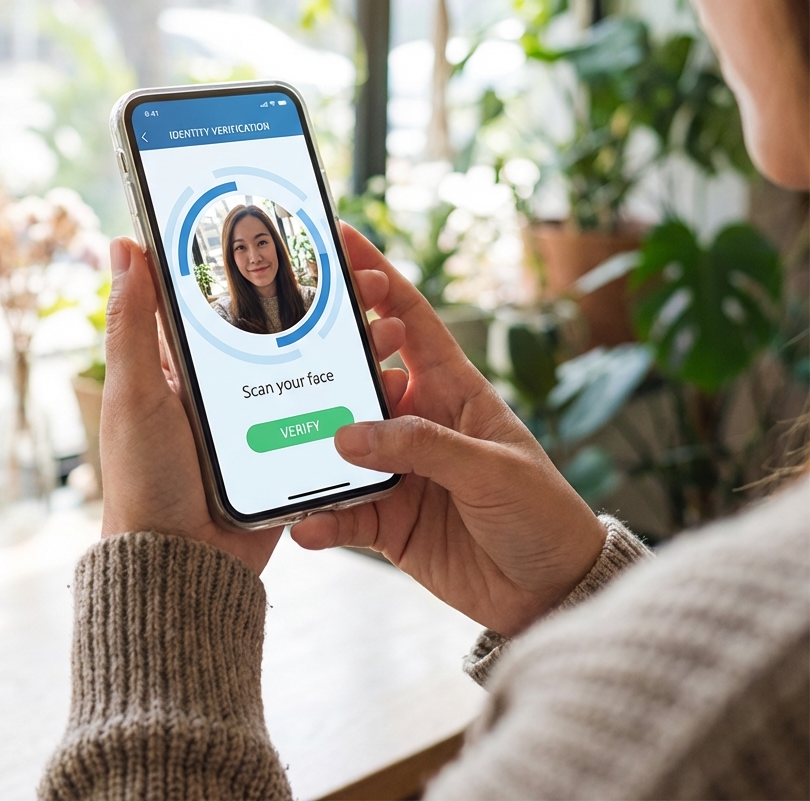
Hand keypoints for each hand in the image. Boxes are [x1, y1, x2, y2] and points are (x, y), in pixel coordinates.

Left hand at [97, 236, 406, 575]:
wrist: (184, 565)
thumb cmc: (147, 478)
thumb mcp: (136, 393)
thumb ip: (131, 323)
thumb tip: (122, 245)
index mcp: (188, 362)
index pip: (231, 298)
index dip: (269, 265)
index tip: (309, 237)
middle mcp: (229, 383)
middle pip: (285, 327)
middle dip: (330, 298)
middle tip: (368, 280)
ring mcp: (261, 416)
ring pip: (314, 365)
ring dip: (354, 340)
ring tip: (390, 323)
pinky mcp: (287, 448)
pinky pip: (327, 412)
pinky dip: (358, 392)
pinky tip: (389, 375)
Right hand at [291, 225, 606, 636]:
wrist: (551, 592)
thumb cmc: (541, 511)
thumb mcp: (492, 469)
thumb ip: (424, 447)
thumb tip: (351, 435)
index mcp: (454, 391)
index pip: (411, 320)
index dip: (378, 278)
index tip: (342, 242)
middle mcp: (419, 422)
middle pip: (362, 376)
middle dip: (328, 360)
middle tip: (289, 346)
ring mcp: (400, 469)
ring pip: (343, 444)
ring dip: (315, 444)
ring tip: (283, 444)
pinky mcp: (388, 518)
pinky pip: (344, 510)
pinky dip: (323, 516)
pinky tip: (307, 523)